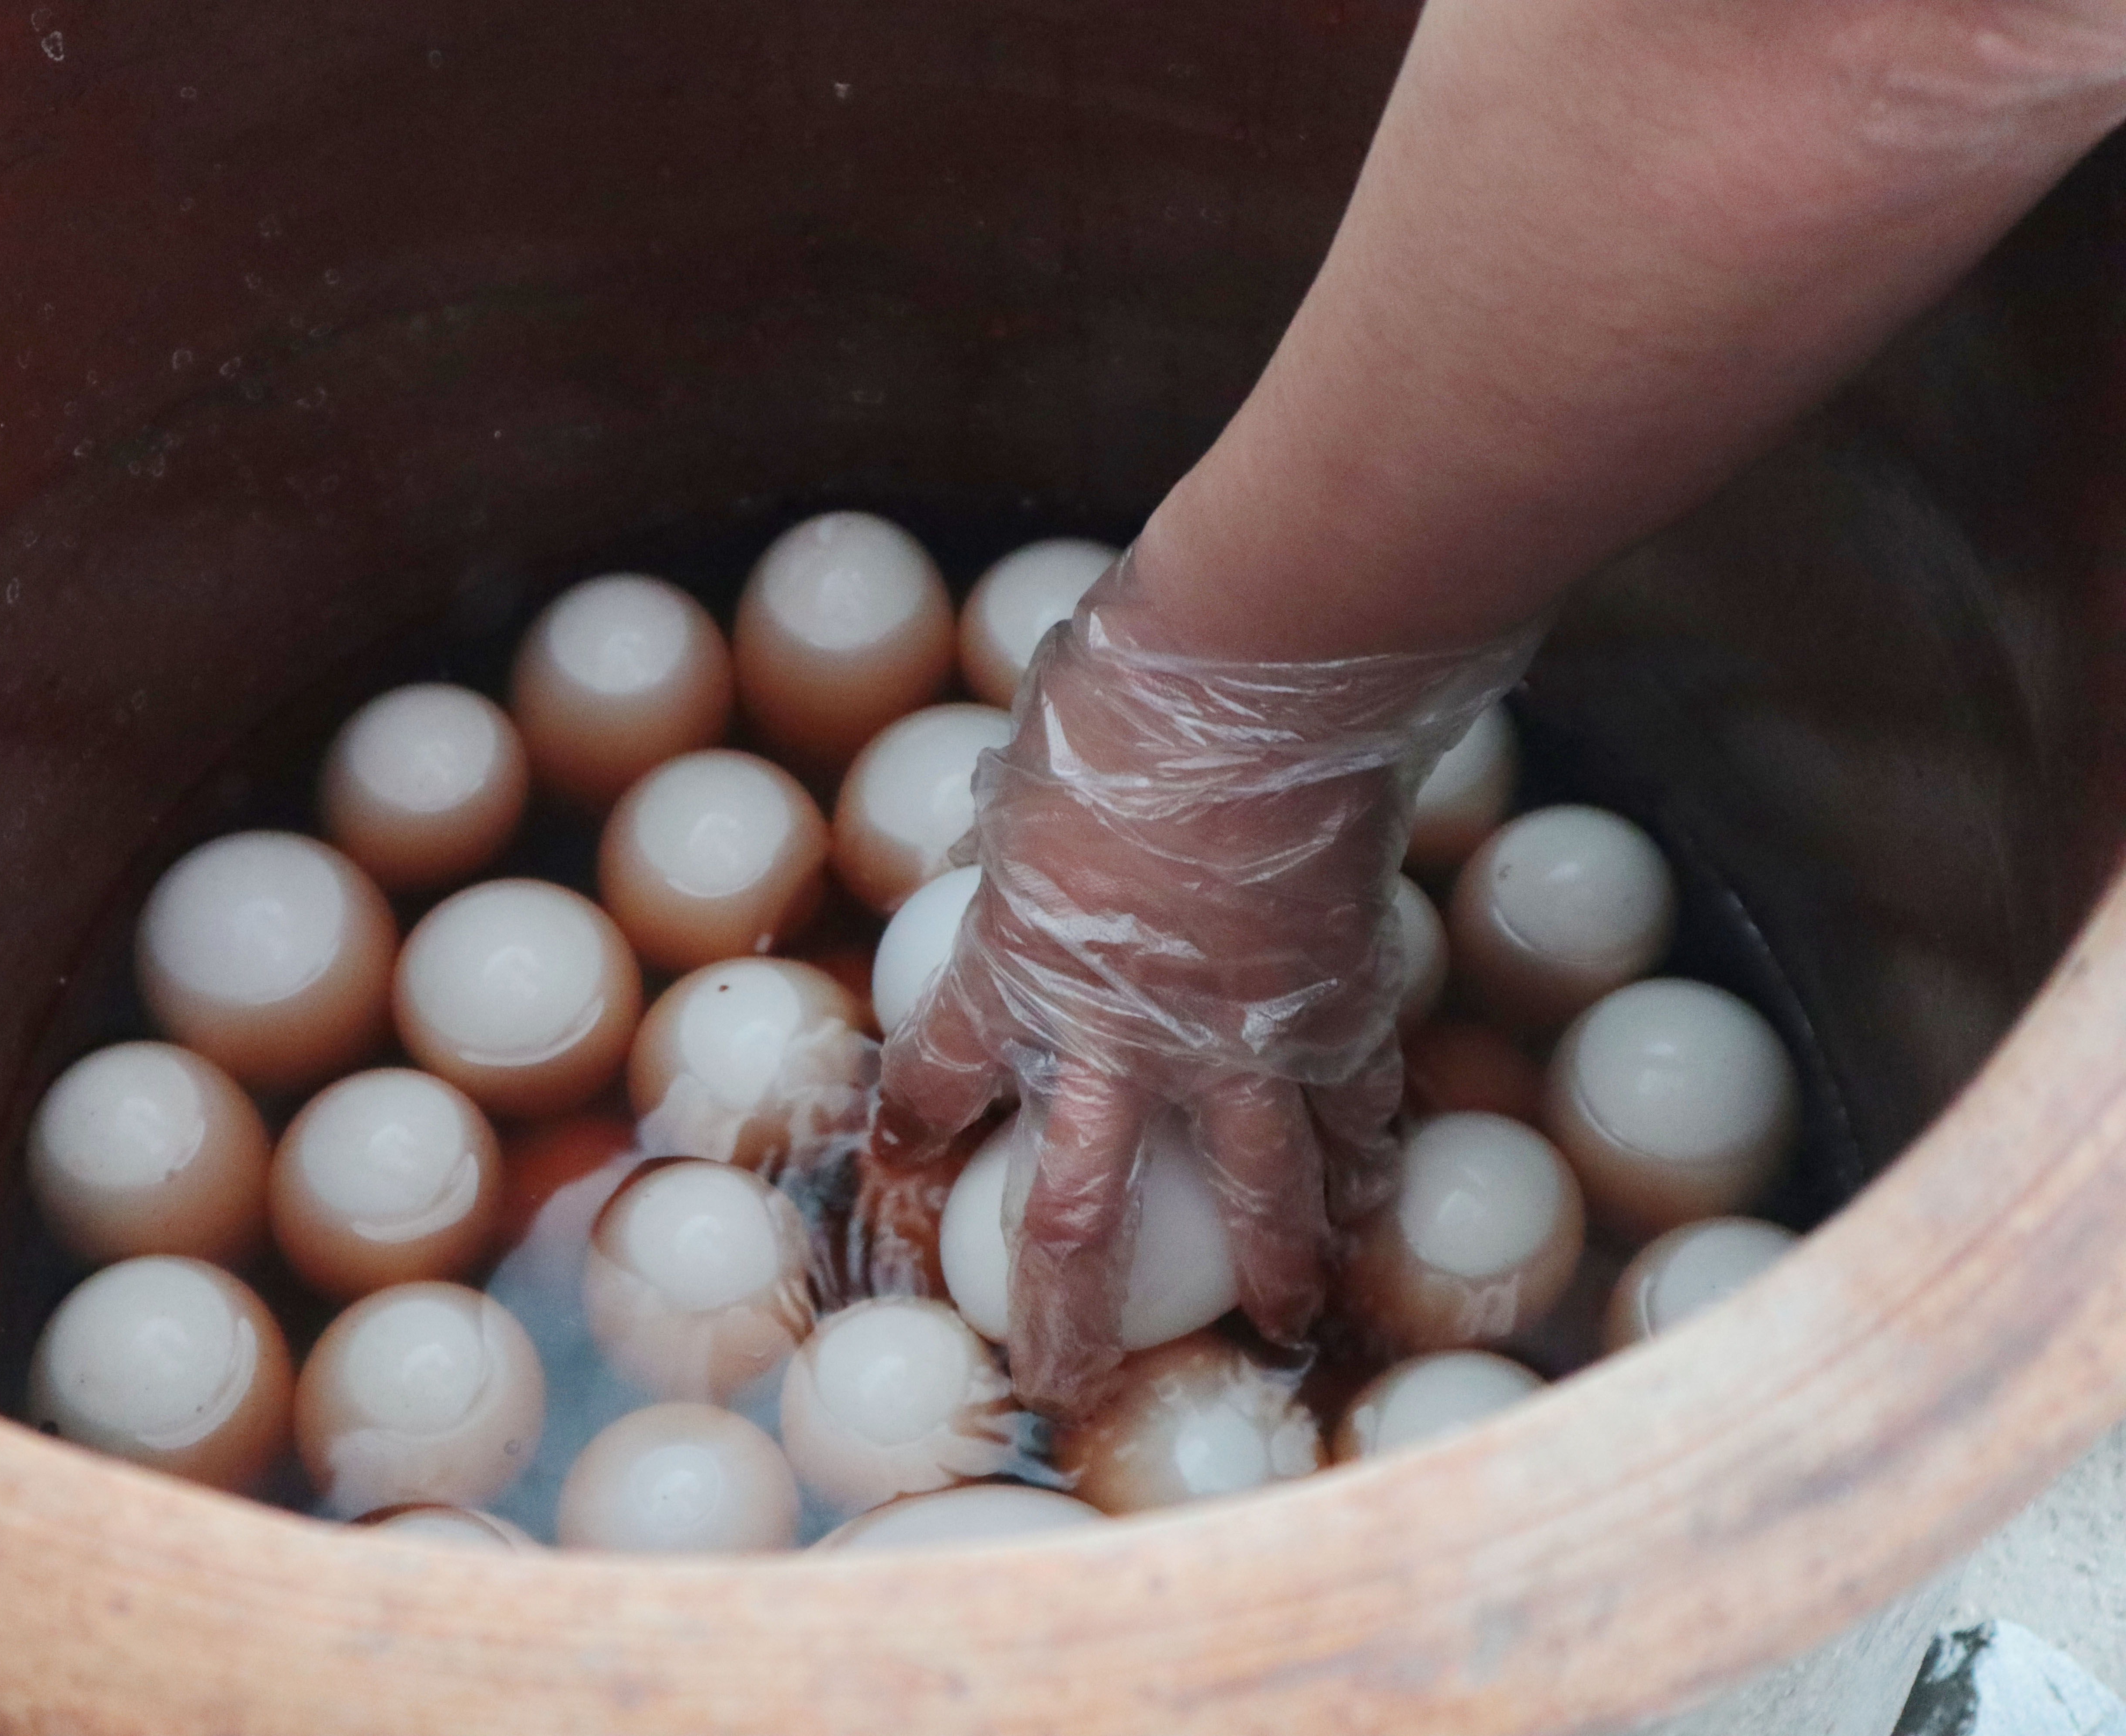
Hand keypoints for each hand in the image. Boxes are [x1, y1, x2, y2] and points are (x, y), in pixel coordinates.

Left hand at [874, 552, 1532, 1412]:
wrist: (1264, 672)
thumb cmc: (1129, 700)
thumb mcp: (1035, 778)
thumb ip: (1024, 843)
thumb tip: (1013, 846)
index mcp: (1014, 971)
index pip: (936, 1082)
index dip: (909, 1131)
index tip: (897, 1165)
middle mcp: (1118, 1038)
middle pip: (1077, 1220)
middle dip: (1068, 1320)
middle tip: (1068, 1389)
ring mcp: (1237, 1040)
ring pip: (1254, 1198)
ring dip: (1273, 1269)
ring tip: (1285, 1324)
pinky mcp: (1339, 1010)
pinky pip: (1355, 1109)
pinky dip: (1367, 1155)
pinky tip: (1374, 1192)